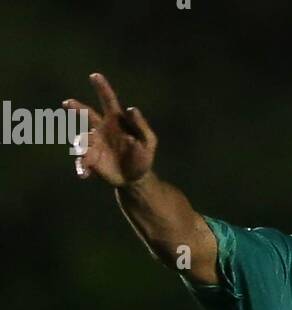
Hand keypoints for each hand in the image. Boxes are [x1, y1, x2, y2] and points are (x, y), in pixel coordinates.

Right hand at [63, 72, 155, 186]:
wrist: (136, 178)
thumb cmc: (143, 156)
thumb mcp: (149, 141)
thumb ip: (141, 125)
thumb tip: (131, 109)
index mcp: (116, 120)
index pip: (108, 100)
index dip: (102, 87)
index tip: (95, 76)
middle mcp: (101, 128)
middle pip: (87, 114)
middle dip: (77, 108)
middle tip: (67, 103)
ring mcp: (94, 143)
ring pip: (82, 141)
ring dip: (82, 149)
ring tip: (87, 160)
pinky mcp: (91, 160)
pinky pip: (82, 161)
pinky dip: (82, 167)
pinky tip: (84, 174)